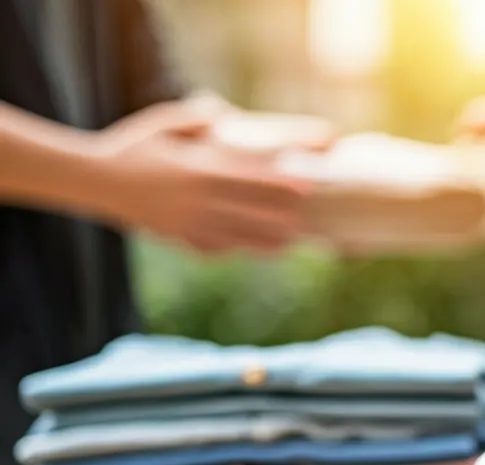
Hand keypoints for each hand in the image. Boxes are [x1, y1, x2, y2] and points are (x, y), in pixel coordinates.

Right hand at [90, 99, 311, 254]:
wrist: (94, 180)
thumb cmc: (132, 146)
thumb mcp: (163, 123)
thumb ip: (197, 118)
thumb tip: (225, 111)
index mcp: (199, 169)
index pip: (249, 178)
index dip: (280, 184)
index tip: (306, 186)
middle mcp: (198, 200)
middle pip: (251, 212)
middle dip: (280, 217)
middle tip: (306, 217)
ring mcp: (188, 223)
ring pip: (238, 237)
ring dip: (266, 240)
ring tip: (291, 242)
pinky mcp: (178, 238)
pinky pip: (214, 248)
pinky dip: (235, 249)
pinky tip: (254, 250)